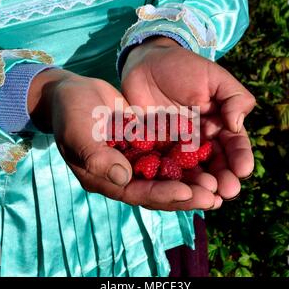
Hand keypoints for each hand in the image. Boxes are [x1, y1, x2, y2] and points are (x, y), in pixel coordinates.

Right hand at [27, 69, 217, 210]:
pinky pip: (168, 154)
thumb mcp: (79, 132)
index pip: (138, 192)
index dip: (164, 194)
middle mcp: (123, 175)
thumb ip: (98, 156)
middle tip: (215, 196)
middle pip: (159, 189)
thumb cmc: (70, 111)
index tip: (189, 193)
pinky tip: (210, 158)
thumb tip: (124, 178)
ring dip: (192, 180)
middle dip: (186, 194)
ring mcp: (135, 160)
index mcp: (105, 178)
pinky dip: (187, 158)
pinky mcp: (145, 145)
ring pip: (168, 175)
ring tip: (218, 184)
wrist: (72, 92)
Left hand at [122, 37, 255, 207]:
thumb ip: (233, 98)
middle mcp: (200, 143)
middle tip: (226, 191)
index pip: (233, 146)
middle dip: (222, 179)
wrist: (146, 63)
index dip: (239, 158)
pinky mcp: (153, 151)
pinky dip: (169, 180)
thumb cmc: (184, 68)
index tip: (243, 170)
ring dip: (198, 186)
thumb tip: (237, 125)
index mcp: (219, 127)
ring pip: (190, 172)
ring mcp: (176, 149)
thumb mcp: (214, 78)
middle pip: (214, 166)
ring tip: (205, 196)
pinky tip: (174, 190)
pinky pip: (161, 168)